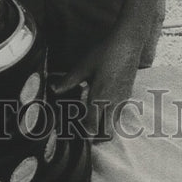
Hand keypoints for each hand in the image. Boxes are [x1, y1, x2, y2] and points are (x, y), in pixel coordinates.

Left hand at [50, 25, 143, 141]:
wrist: (128, 43)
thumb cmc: (105, 53)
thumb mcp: (84, 66)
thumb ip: (69, 81)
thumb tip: (53, 89)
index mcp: (99, 98)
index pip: (92, 126)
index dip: (84, 135)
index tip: (75, 136)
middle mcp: (113, 103)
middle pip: (107, 133)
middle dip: (96, 137)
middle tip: (83, 134)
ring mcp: (122, 100)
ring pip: (114, 125)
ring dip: (104, 127)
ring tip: (91, 121)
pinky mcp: (128, 95)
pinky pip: (119, 114)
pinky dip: (111, 117)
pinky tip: (102, 107)